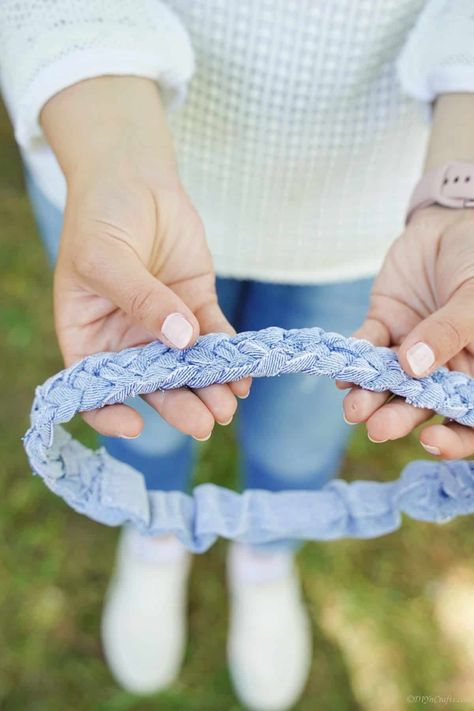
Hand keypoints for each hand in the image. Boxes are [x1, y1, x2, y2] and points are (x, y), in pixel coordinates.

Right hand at [42, 77, 249, 438]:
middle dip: (179, 405)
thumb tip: (181, 340)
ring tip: (229, 403)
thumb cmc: (101, 217)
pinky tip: (243, 374)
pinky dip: (229, 357)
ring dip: (209, 388)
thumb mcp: (106, 258)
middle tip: (204, 423)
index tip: (134, 425)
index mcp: (89, 337)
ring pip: (188, 368)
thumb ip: (140, 300)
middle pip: (151, 385)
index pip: (95, 389)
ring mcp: (164, 327)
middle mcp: (126, 340)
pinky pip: (215, 339)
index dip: (110, 414)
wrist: (134, 177)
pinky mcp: (197, 307)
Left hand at [339, 206, 473, 458]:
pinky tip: (343, 373)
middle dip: (398, 418)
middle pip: (423, 404)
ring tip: (353, 407)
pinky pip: (369, 345)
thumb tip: (414, 369)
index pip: (469, 417)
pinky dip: (356, 358)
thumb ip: (449, 332)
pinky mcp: (385, 323)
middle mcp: (445, 366)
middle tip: (375, 427)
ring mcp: (412, 347)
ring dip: (370, 395)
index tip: (430, 441)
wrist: (451, 218)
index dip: (455, 438)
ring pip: (390, 381)